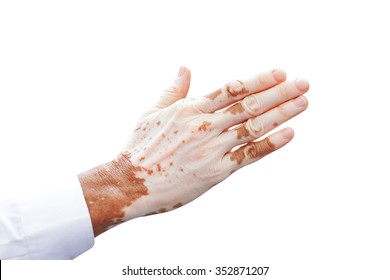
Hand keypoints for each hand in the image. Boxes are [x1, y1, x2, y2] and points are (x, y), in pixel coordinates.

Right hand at [78, 67, 308, 235]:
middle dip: (279, 93)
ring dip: (281, 114)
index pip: (232, 88)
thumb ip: (174, 90)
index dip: (258, 79)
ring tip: (303, 103)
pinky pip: (248, 155)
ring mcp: (211, 149)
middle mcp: (204, 126)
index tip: (280, 72)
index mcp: (190, 109)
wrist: (129, 183)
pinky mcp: (215, 172)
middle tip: (303, 84)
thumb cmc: (139, 147)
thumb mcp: (153, 112)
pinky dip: (270, 145)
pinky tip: (289, 134)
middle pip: (249, 105)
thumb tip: (185, 67)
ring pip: (253, 127)